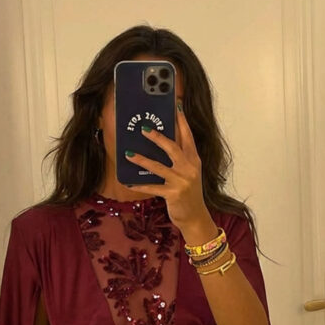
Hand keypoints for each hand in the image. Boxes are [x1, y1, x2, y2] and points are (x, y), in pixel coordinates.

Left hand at [124, 101, 207, 229]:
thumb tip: (162, 144)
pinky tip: (129, 183)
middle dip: (157, 137)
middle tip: (144, 128)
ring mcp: (181, 181)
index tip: (176, 107)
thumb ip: (180, 159)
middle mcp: (189, 168)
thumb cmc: (189, 194)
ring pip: (158, 167)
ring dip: (142, 159)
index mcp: (194, 160)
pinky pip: (152, 187)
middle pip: (172, 148)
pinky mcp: (173, 194)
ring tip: (128, 154)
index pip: (188, 137)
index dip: (182, 121)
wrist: (196, 217)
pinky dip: (139, 185)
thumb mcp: (189, 174)